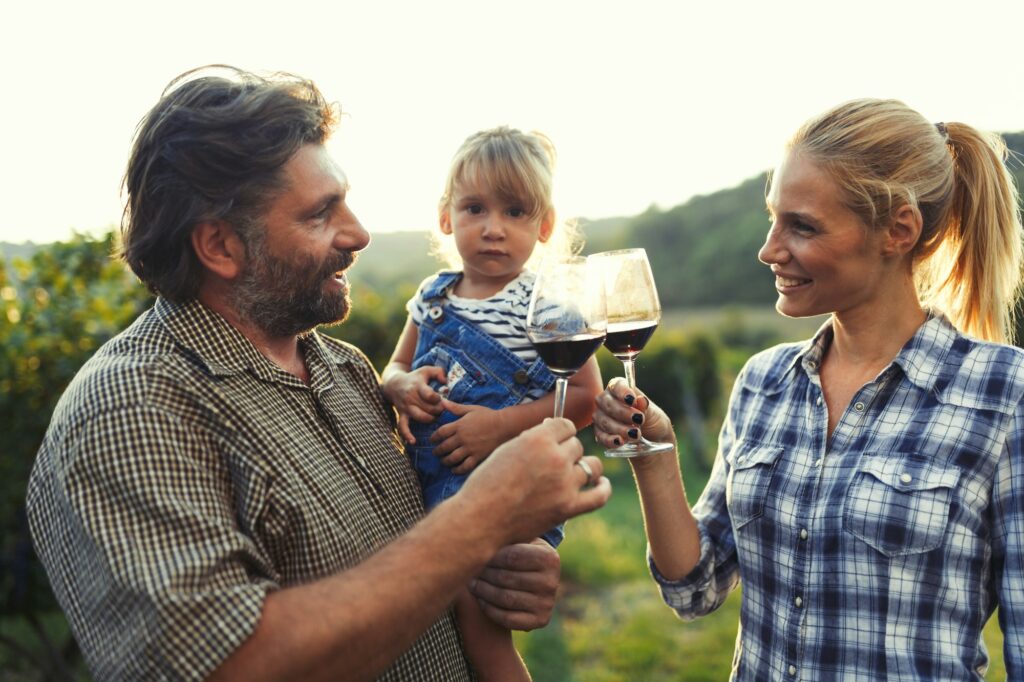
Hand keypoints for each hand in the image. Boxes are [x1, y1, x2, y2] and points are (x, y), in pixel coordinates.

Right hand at [381, 366, 446, 443]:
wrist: (394, 384)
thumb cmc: (415, 377)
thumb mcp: (426, 370)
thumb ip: (439, 372)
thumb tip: (446, 382)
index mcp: (418, 385)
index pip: (429, 395)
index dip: (438, 399)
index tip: (442, 398)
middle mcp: (411, 397)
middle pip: (428, 408)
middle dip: (438, 410)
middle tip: (442, 409)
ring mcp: (406, 407)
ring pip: (419, 417)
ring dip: (430, 419)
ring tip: (435, 417)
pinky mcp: (402, 415)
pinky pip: (402, 427)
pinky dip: (407, 435)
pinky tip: (413, 442)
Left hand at [431, 400, 503, 473]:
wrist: (504, 426)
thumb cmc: (488, 416)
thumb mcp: (471, 409)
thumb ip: (456, 407)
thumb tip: (442, 401)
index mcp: (459, 425)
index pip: (441, 432)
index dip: (434, 437)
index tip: (432, 440)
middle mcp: (462, 438)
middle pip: (444, 447)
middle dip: (437, 451)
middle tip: (435, 453)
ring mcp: (470, 448)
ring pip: (452, 458)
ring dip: (445, 461)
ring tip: (444, 461)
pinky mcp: (477, 457)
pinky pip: (464, 466)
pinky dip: (457, 470)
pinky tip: (454, 470)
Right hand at [462, 418, 610, 544]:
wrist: (480, 519)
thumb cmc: (487, 484)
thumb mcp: (507, 450)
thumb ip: (533, 441)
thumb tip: (553, 433)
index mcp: (538, 439)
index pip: (565, 425)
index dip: (560, 432)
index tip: (555, 439)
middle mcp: (555, 458)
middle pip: (576, 445)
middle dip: (565, 452)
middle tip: (551, 463)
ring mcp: (565, 484)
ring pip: (591, 465)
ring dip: (583, 467)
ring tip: (574, 472)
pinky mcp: (569, 508)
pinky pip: (600, 495)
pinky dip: (604, 488)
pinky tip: (602, 483)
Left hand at [469, 539, 559, 630]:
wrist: (538, 583)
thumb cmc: (523, 555)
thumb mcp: (522, 542)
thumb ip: (507, 537)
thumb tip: (480, 531)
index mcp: (549, 558)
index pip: (511, 556)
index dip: (489, 556)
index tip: (475, 554)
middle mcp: (551, 582)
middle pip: (506, 578)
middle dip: (484, 574)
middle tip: (468, 570)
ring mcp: (547, 603)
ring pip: (504, 598)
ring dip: (483, 591)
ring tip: (471, 583)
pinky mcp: (541, 620)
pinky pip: (507, 618)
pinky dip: (489, 608)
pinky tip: (480, 599)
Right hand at [593, 378, 674, 452]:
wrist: (654, 441)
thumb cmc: (652, 421)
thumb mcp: (654, 414)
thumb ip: (645, 407)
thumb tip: (640, 400)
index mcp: (620, 389)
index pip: (616, 385)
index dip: (622, 392)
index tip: (632, 400)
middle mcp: (607, 401)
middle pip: (607, 403)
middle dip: (622, 412)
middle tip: (639, 419)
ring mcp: (601, 417)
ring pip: (604, 421)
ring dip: (619, 428)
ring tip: (635, 434)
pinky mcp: (600, 434)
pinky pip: (601, 436)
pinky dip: (610, 440)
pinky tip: (620, 442)